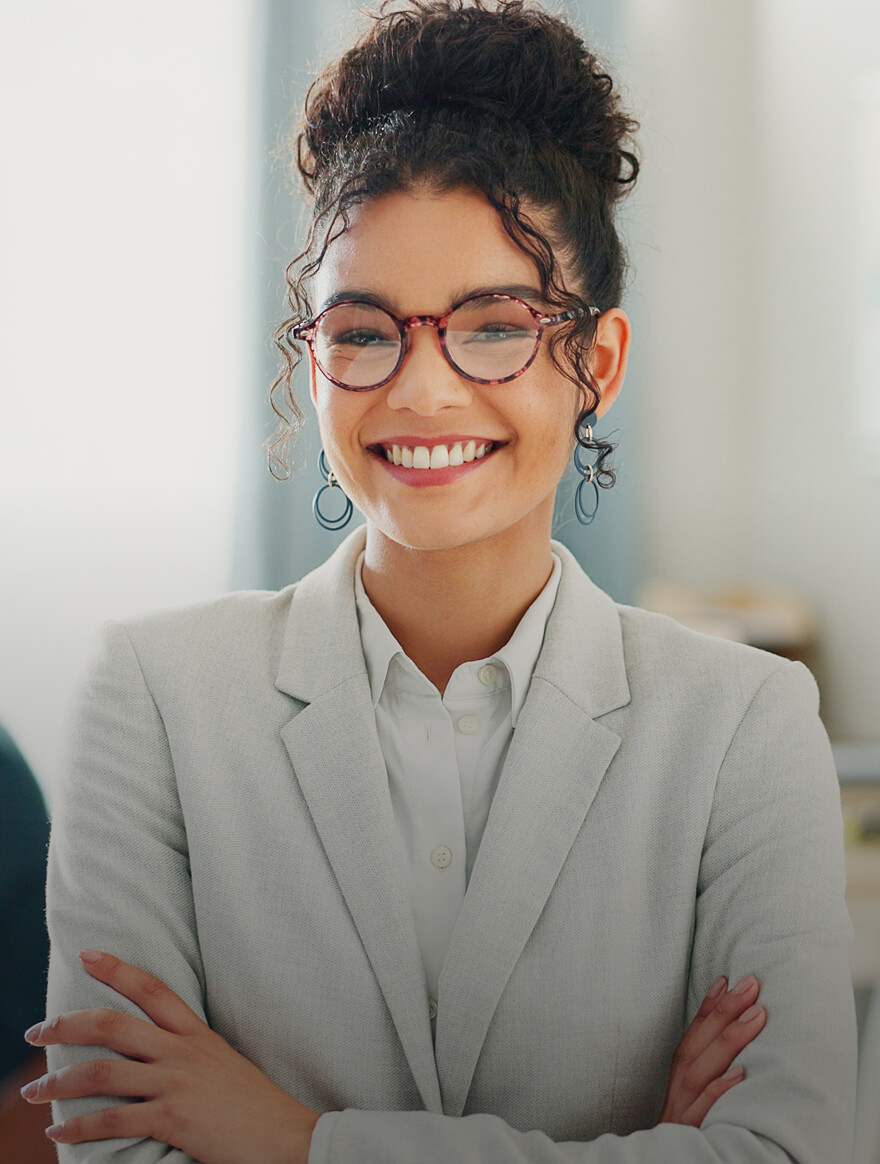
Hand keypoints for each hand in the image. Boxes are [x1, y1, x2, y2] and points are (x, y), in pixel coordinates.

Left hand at [20, 950, 321, 1163]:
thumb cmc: (256, 1108)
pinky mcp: (173, 1118)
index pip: (153, 988)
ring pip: (103, 1072)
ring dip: (59, 1082)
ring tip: (33, 1093)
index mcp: (198, 1036)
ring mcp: (177, 1084)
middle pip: (114, 1025)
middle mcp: (183, 1053)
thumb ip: (191, 1057)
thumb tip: (157, 1058)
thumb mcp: (225, 1067)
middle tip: (36, 1031)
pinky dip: (79, 1125)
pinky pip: (112, 1119)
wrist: (287, 1137)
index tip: (87, 955)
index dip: (117, 968)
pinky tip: (58, 1131)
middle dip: (67, 1024)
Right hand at [657, 973, 765, 1127]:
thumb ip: (702, 1076)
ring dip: (729, 1039)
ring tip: (756, 1014)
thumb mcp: (687, 1104)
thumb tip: (732, 1047)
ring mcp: (683, 1115)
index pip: (691, 1038)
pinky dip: (722, 1090)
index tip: (726, 979)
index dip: (707, 1008)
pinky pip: (707, 1111)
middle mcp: (677, 1094)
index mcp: (676, 1084)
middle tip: (751, 983)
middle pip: (697, 1046)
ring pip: (702, 1071)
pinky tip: (742, 1073)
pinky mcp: (691, 1136)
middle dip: (724, 1011)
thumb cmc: (682, 1139)